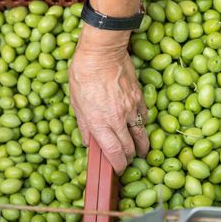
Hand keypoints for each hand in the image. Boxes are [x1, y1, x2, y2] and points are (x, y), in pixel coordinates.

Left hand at [69, 24, 148, 174]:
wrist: (102, 52)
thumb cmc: (83, 74)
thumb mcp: (76, 102)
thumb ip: (84, 125)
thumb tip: (88, 141)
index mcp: (99, 122)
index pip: (114, 152)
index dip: (118, 165)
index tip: (118, 169)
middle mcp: (117, 118)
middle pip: (130, 147)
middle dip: (130, 157)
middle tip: (128, 160)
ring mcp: (131, 108)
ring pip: (141, 133)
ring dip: (141, 145)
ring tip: (141, 150)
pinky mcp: (140, 97)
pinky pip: (145, 116)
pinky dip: (143, 124)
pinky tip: (140, 125)